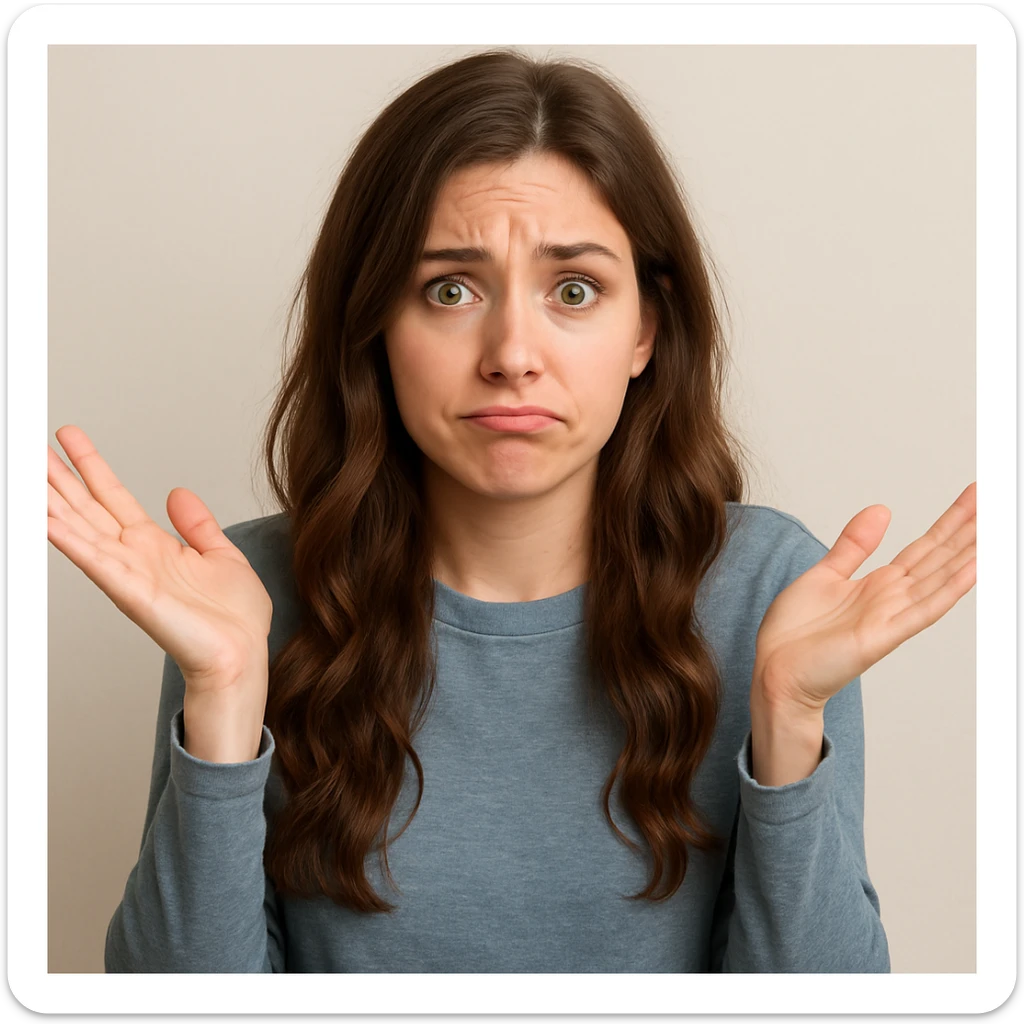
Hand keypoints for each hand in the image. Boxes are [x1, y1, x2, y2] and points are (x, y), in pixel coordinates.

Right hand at [47, 425, 273, 693]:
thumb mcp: (222, 555)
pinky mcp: (131, 592)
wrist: (241, 656)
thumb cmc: (234, 619)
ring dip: (51, 502)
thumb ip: (197, 524)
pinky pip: (93, 561)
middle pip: (87, 507)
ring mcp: (128, 573)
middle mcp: (135, 556)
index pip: (113, 496)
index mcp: (155, 545)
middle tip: (30, 447)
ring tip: (27, 474)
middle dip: (58, 476)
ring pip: (80, 528)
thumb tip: (178, 493)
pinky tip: (45, 519)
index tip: (69, 437)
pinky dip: (68, 540)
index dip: (92, 465)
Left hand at [752, 482, 976, 714]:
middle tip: (994, 497)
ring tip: (994, 526)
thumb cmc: (795, 633)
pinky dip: (950, 589)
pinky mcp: (883, 636)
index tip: (974, 495)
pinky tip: (973, 567)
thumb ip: (855, 545)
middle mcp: (891, 598)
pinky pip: (924, 609)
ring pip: (940, 578)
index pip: (924, 547)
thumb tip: (883, 510)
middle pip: (939, 556)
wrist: (775, 671)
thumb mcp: (824, 574)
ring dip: (969, 552)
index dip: (950, 521)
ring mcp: (891, 616)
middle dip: (968, 528)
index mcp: (878, 584)